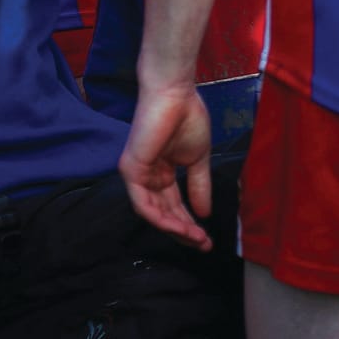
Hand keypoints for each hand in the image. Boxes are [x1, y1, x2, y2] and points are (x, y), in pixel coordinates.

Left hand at [119, 82, 213, 250]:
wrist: (176, 94)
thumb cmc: (187, 117)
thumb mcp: (197, 159)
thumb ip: (199, 186)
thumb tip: (205, 214)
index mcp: (161, 172)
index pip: (172, 205)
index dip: (189, 223)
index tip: (207, 239)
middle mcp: (146, 176)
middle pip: (162, 213)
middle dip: (183, 231)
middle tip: (203, 245)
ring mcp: (136, 173)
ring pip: (152, 213)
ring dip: (174, 229)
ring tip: (196, 238)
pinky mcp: (130, 169)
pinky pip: (142, 203)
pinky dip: (160, 218)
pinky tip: (179, 226)